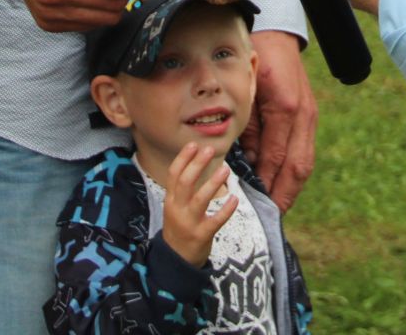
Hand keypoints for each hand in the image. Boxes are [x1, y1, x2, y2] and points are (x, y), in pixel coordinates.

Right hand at [160, 143, 237, 267]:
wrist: (176, 260)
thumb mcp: (174, 208)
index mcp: (170, 200)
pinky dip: (226, 210)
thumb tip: (196, 163)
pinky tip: (234, 199)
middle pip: (185, 183)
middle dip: (197, 165)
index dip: (183, 159)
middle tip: (209, 150)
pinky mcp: (202, 236)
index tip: (194, 144)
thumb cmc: (179, 228)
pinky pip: (215, 221)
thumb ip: (182, 190)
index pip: (174, 175)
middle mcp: (177, 210)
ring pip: (199, 199)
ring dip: (212, 183)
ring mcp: (189, 223)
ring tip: (225, 170)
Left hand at [244, 31, 315, 210]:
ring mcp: (310, 117)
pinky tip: (283, 184)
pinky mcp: (310, 117)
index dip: (266, 182)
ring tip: (277, 208)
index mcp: (284, 108)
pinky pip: (305, 152)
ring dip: (292, 187)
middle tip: (269, 217)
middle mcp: (303, 116)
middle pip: (298, 166)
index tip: (254, 203)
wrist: (277, 36)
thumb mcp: (244, 93)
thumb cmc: (255, 62)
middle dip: (284, 194)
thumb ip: (247, 127)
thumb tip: (248, 162)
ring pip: (305, 162)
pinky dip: (295, 172)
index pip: (276, 156)